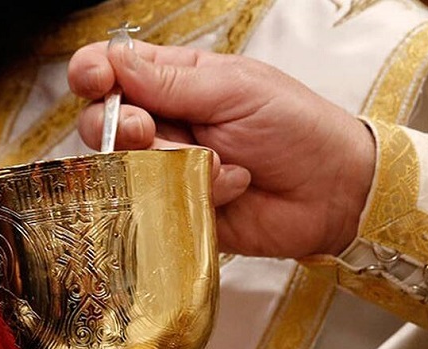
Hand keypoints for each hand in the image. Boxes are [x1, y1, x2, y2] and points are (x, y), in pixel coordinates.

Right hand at [68, 41, 375, 257]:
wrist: (334, 191)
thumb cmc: (295, 127)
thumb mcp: (235, 89)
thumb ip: (171, 80)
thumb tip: (115, 60)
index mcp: (174, 80)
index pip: (111, 71)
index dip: (93, 75)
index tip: (98, 83)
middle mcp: (164, 123)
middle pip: (102, 124)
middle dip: (121, 128)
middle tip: (150, 131)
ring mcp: (167, 169)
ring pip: (126, 168)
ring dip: (168, 163)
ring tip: (218, 162)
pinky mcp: (176, 209)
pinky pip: (157, 205)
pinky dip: (196, 194)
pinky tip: (232, 187)